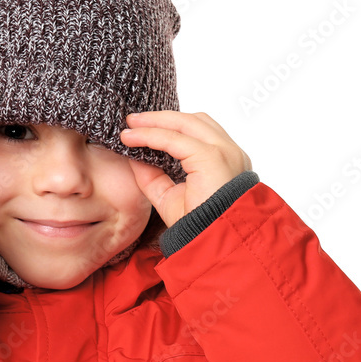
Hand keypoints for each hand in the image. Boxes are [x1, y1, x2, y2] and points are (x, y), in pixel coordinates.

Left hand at [119, 111, 251, 228]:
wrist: (213, 244)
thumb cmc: (198, 227)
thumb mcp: (169, 196)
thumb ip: (153, 175)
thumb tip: (133, 155)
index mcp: (225, 161)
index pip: (198, 132)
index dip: (169, 125)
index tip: (142, 126)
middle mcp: (229, 152)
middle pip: (192, 120)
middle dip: (160, 117)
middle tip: (132, 119)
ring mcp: (223, 152)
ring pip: (184, 123)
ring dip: (154, 121)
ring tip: (131, 124)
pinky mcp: (211, 157)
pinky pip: (174, 138)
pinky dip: (151, 135)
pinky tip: (133, 138)